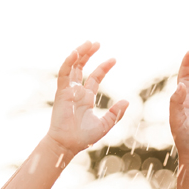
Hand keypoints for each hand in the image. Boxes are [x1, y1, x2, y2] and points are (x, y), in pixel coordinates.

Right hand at [46, 42, 128, 156]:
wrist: (67, 145)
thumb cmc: (83, 138)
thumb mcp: (104, 124)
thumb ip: (115, 113)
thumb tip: (128, 101)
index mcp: (86, 98)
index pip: (95, 77)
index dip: (103, 67)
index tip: (114, 59)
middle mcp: (76, 92)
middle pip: (81, 67)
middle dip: (89, 54)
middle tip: (96, 43)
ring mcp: (68, 91)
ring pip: (72, 67)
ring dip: (79, 54)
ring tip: (88, 43)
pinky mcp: (61, 92)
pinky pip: (64, 74)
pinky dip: (68, 62)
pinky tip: (75, 53)